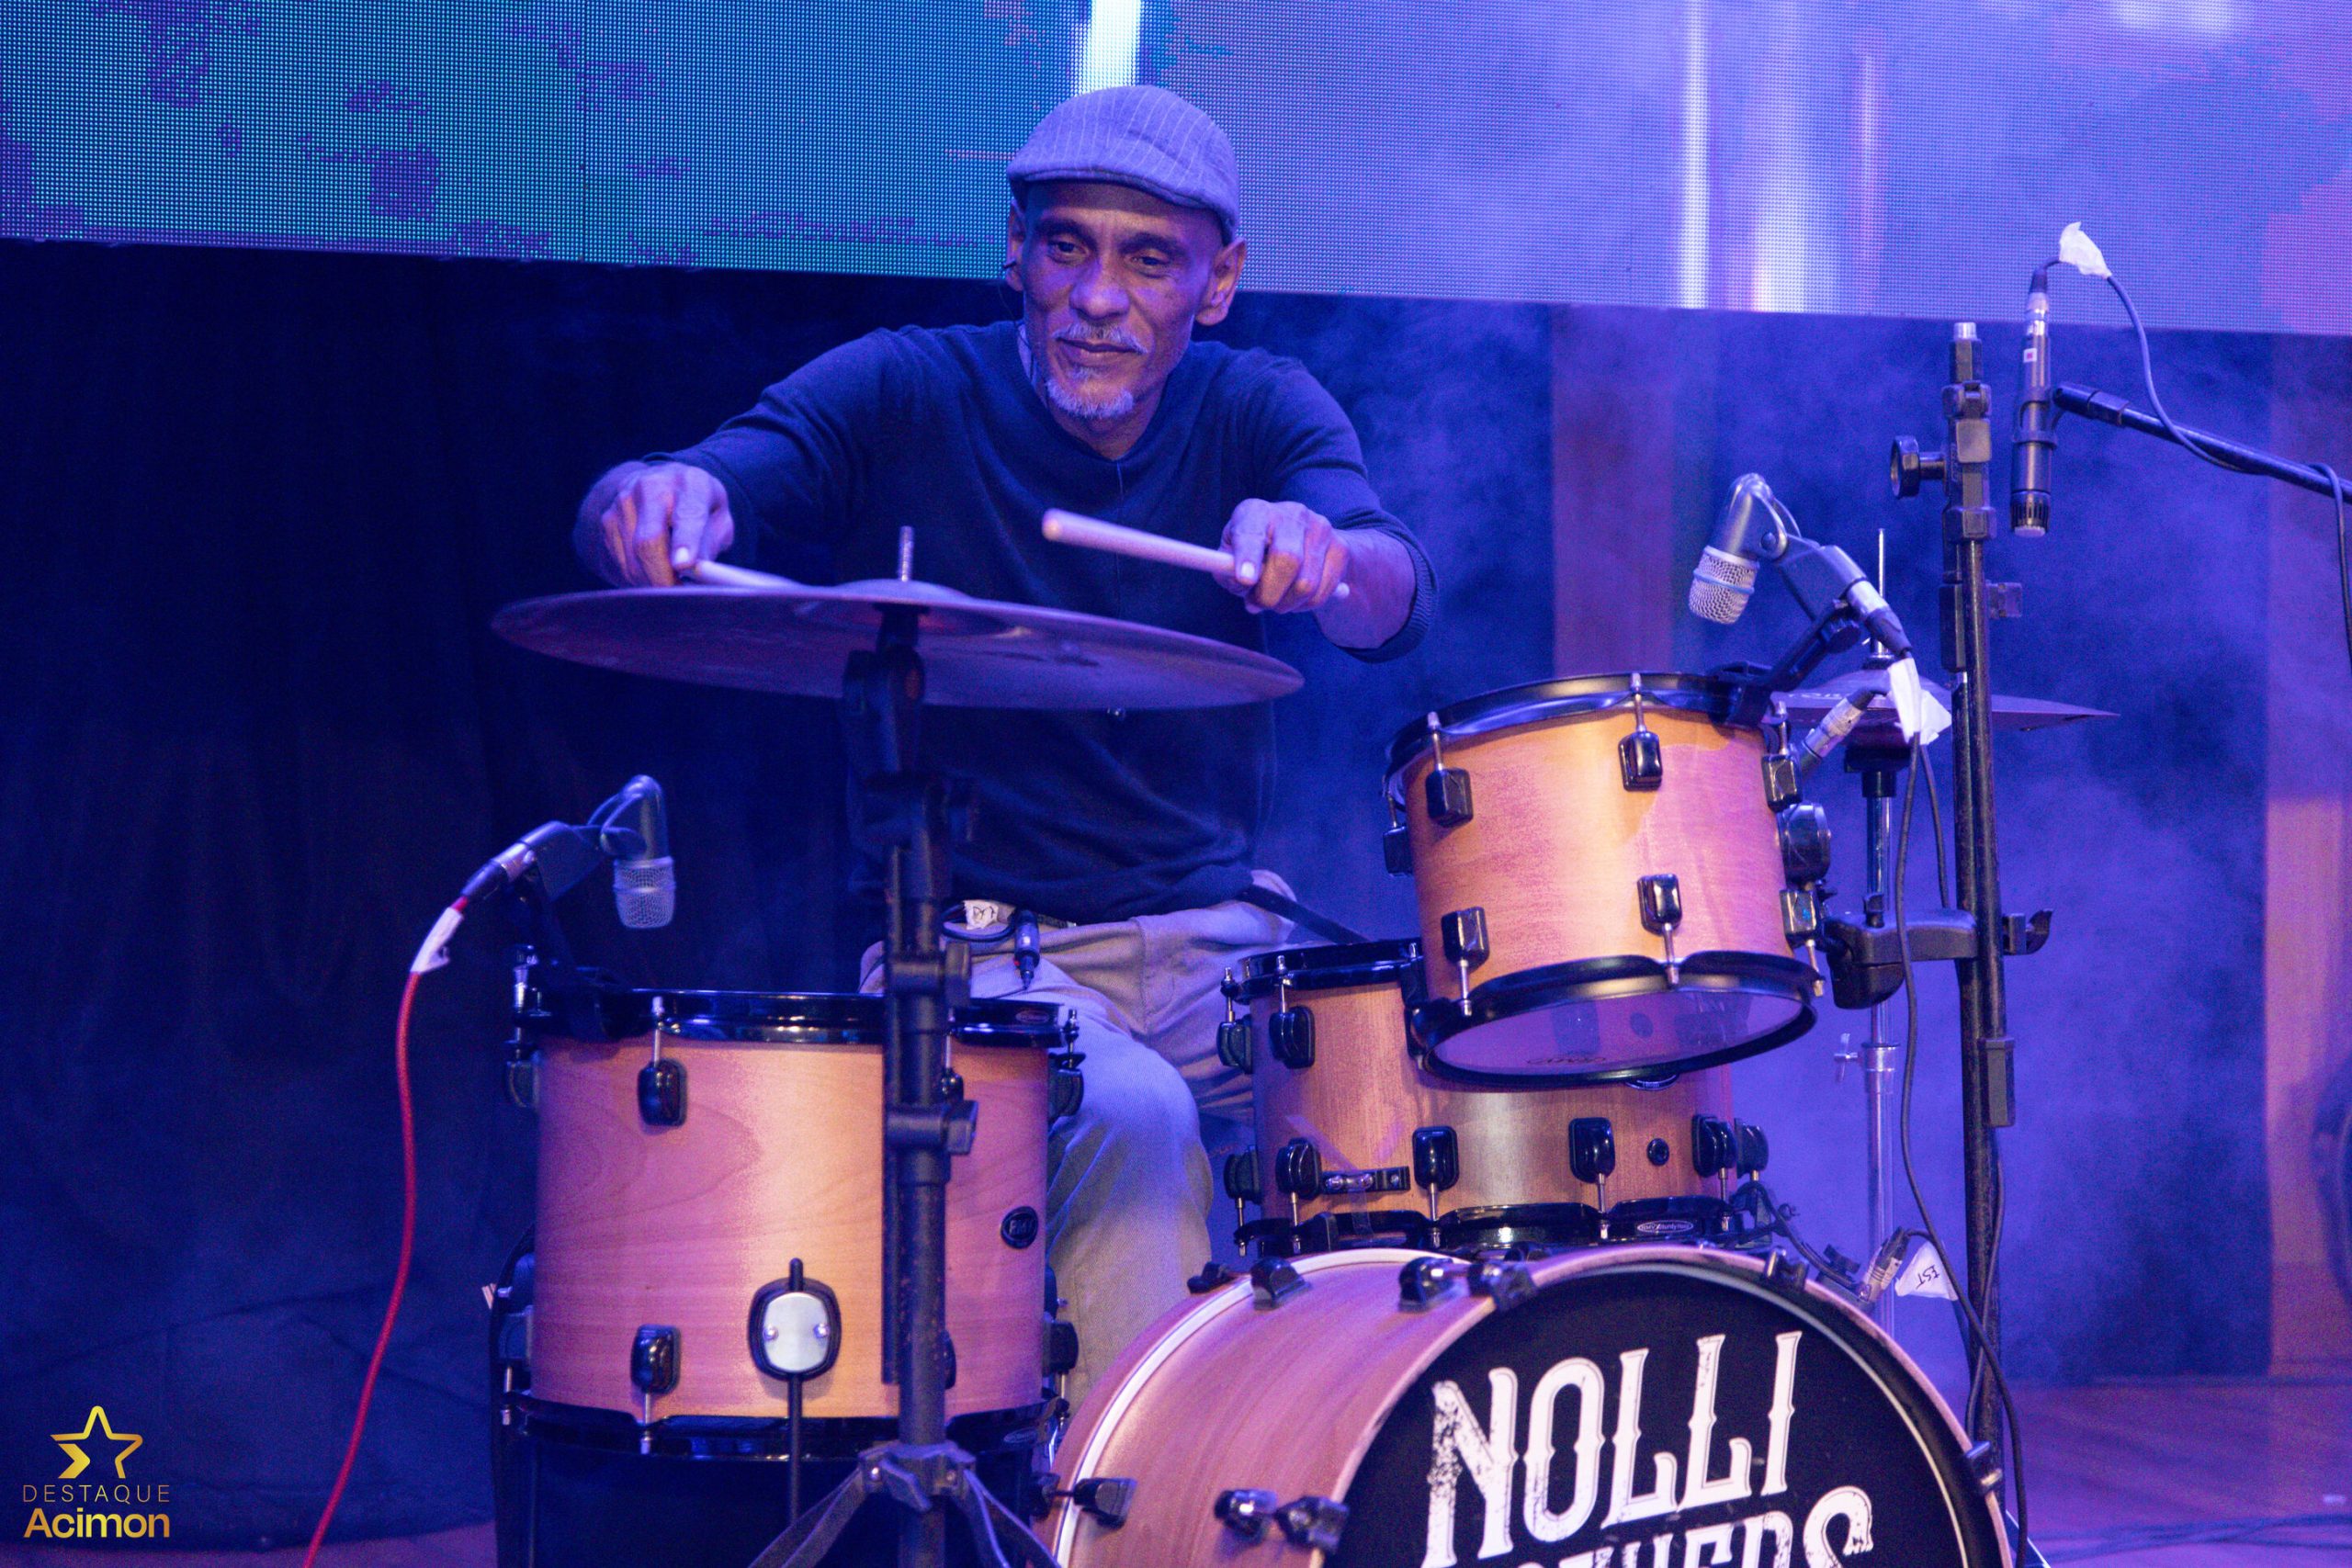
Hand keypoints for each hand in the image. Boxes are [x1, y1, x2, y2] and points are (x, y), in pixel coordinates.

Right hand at [585, 462, 735, 586]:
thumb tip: (699, 569)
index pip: (687, 515)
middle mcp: (652, 487)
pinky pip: (620, 562)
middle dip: (663, 576)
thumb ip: (712, 541)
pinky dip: (637, 576)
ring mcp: (624, 502)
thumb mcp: (717, 516)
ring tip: (668, 579)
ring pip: (633, 558)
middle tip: (677, 593)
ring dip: (651, 579)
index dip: (685, 542)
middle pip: (650, 541)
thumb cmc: (695, 507)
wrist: (655, 486)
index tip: (684, 565)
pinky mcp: (606, 520)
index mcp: (690, 483)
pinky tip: (650, 570)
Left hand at [1217, 499, 1350, 613]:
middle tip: (1256, 605)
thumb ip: (1228, 572)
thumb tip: (1244, 584)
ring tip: (1276, 600)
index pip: (1252, 533)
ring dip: (1286, 604)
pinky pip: (1323, 592)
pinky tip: (1295, 596)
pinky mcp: (1340, 548)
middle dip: (1269, 593)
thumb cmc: (1255, 553)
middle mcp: (1291, 514)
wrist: (1302, 542)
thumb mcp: (1232, 558)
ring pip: (1306, 583)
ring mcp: (1320, 529)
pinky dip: (1305, 605)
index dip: (1248, 556)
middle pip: (1287, 559)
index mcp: (1256, 512)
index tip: (1245, 579)